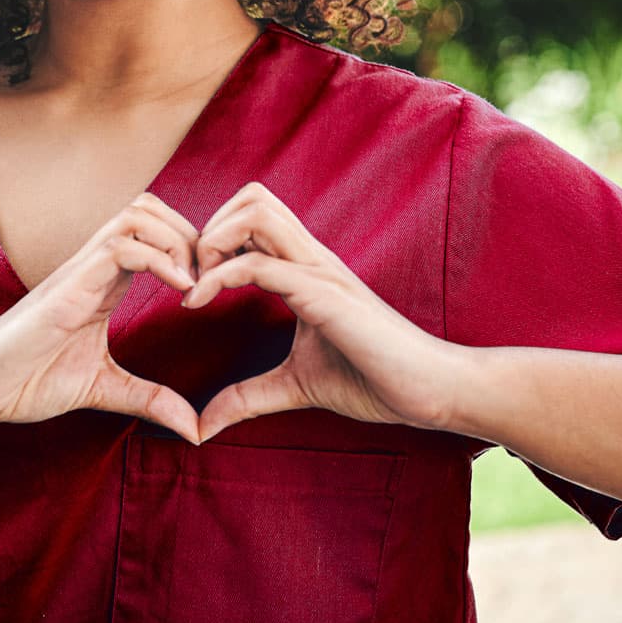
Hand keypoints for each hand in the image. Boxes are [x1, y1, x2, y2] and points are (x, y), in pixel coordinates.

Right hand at [0, 193, 203, 443]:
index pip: (154, 230)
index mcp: (104, 280)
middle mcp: (93, 265)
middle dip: (191, 233)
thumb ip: (148, 398)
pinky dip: (161, 260)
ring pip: (138, 213)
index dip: (192, 248)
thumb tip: (194, 428)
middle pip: (150, 207)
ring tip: (195, 284)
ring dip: (178, 240)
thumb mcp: (103, 388)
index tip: (214, 290)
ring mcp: (80, 270)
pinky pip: (121, 247)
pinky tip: (181, 293)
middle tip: (213, 280)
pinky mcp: (69, 286)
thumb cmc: (26, 381)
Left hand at [182, 182, 455, 442]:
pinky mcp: (324, 295)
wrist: (431, 390)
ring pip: (256, 212)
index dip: (213, 238)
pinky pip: (261, 265)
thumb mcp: (296, 386)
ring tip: (196, 286)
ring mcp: (320, 271)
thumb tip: (204, 425)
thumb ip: (250, 397)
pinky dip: (219, 276)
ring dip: (212, 240)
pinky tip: (197, 304)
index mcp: (306, 269)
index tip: (189, 284)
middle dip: (209, 227)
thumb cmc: (376, 379)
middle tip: (190, 277)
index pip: (254, 217)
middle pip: (253, 197)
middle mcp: (312, 258)